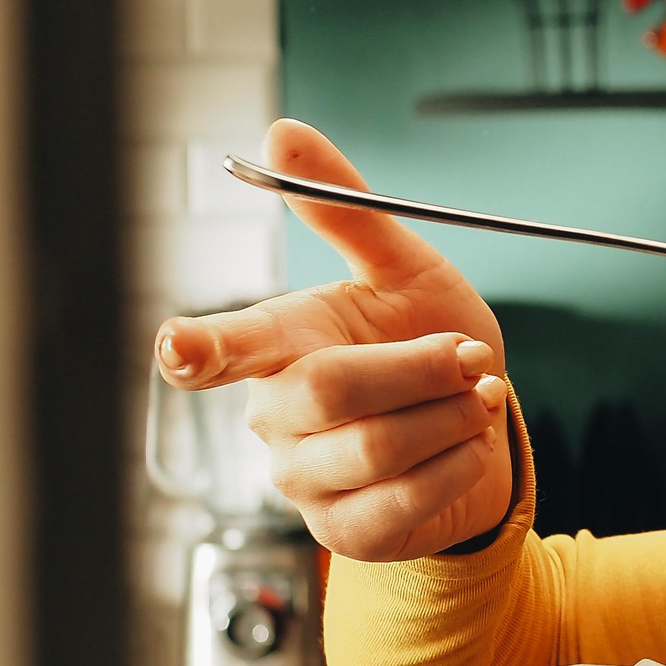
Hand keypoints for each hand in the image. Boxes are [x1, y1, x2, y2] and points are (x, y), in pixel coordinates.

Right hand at [154, 119, 516, 561]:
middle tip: (470, 357)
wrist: (486, 422)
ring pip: (376, 447)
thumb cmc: (430, 340)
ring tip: (476, 396)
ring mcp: (304, 479)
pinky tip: (467, 444)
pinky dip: (457, 465)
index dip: (197, 347)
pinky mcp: (345, 532)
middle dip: (419, 368)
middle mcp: (276, 415)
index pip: (218, 350)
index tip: (179, 343)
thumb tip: (283, 133)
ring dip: (450, 417)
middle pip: (330, 390)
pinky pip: (403, 501)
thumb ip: (345, 206)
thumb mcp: (403, 265)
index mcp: (279, 345)